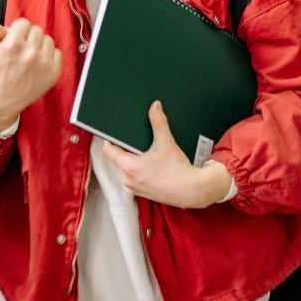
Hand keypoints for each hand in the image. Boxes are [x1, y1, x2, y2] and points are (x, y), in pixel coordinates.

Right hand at [0, 18, 61, 129]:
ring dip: (39, 45)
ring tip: (30, 56)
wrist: (2, 100)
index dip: (17, 30)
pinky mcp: (53, 73)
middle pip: (36, 30)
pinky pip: (58, 53)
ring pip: (48, 40)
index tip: (15, 39)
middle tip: (21, 49)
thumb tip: (10, 27)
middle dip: (28, 37)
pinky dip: (49, 56)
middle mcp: (30, 53)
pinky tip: (39, 63)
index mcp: (13, 45)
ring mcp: (44, 64)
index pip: (23, 23)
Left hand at [103, 101, 232, 207]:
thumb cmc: (178, 170)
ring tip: (145, 153)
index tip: (115, 134)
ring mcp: (134, 188)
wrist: (191, 191)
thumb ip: (158, 122)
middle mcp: (127, 180)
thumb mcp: (166, 142)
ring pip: (126, 169)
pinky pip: (134, 178)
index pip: (108, 150)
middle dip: (125, 149)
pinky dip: (139, 171)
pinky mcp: (142, 193)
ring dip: (132, 160)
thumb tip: (155, 106)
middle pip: (117, 159)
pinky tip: (152, 165)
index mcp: (128, 167)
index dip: (110, 140)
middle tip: (136, 141)